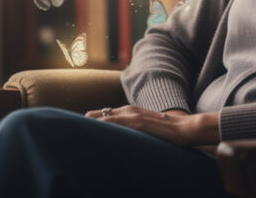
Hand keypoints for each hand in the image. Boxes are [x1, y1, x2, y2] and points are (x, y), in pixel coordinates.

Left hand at [84, 105, 219, 146]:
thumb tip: (125, 144)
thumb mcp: (147, 130)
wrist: (185, 128)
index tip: (75, 135)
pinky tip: (90, 138)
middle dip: (82, 126)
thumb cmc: (168, 133)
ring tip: (72, 139)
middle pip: (95, 116)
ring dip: (87, 127)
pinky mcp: (134, 122)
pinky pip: (111, 124)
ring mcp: (130, 115)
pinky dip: (99, 129)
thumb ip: (134, 132)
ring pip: (100, 118)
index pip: (100, 116)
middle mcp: (126, 111)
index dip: (88, 125)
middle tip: (70, 139)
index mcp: (128, 112)